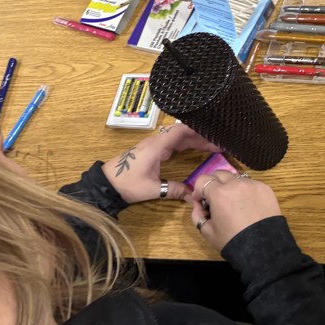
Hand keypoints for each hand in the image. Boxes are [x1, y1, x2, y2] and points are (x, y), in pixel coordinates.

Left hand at [105, 124, 221, 203]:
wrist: (105, 184)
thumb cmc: (127, 183)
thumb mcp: (152, 189)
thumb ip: (174, 190)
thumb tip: (193, 194)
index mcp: (157, 145)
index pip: (181, 130)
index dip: (199, 130)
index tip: (214, 133)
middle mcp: (156, 142)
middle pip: (182, 133)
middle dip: (201, 137)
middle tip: (218, 143)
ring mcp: (153, 146)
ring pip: (177, 139)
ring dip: (193, 141)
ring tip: (211, 146)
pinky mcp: (151, 151)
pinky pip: (172, 144)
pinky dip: (185, 145)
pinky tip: (193, 150)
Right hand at [190, 170, 281, 251]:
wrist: (262, 248)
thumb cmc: (232, 241)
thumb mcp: (207, 231)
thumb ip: (197, 214)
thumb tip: (198, 204)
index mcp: (219, 193)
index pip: (203, 179)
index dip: (198, 189)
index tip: (200, 200)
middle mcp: (236, 184)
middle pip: (220, 174)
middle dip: (214, 184)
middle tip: (216, 199)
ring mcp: (253, 184)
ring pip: (236, 178)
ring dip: (231, 186)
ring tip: (234, 203)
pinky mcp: (266, 188)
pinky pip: (251, 184)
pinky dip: (246, 191)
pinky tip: (248, 206)